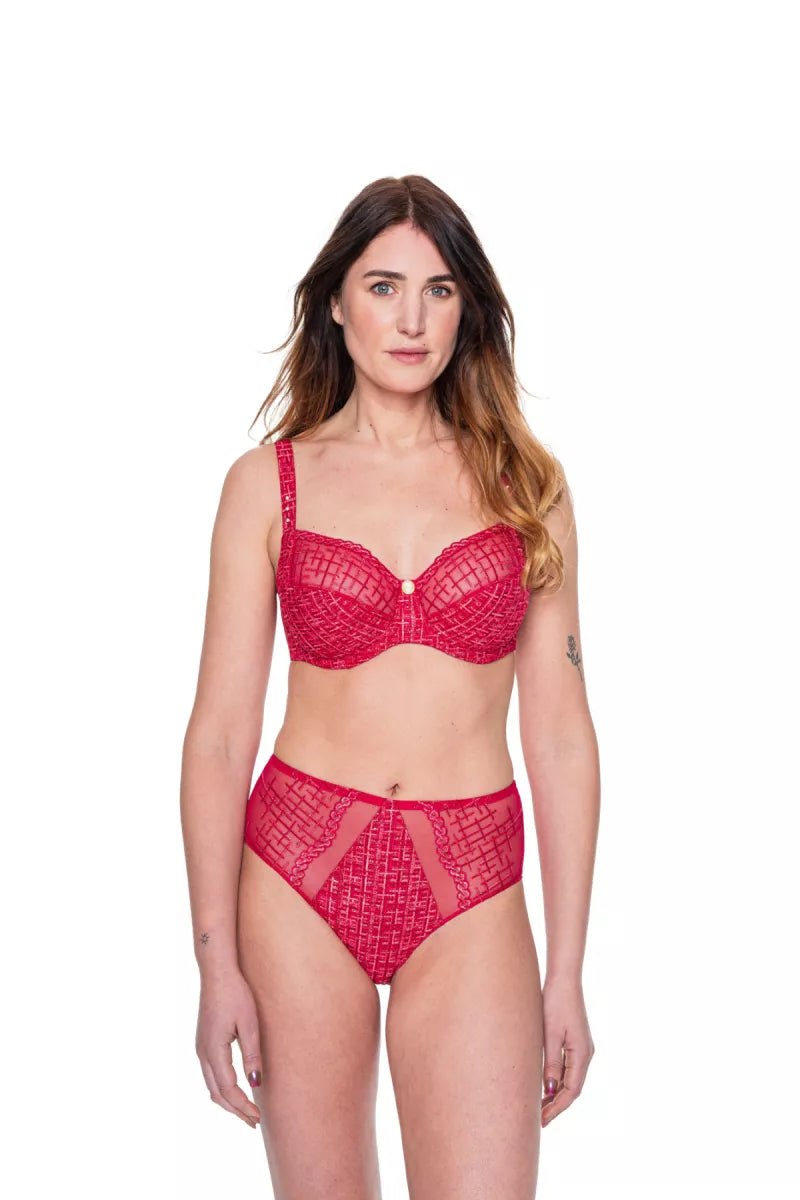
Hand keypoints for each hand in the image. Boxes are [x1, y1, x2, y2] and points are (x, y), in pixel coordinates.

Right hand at [195, 967, 262, 1128]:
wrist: (216, 972)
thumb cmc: (236, 994)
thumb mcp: (249, 1023)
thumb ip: (252, 1054)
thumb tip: (255, 1084)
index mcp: (213, 1050)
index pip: (228, 1089)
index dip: (243, 1106)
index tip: (258, 1117)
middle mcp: (202, 1053)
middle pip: (217, 1093)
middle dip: (235, 1110)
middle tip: (254, 1122)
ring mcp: (200, 1048)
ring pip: (211, 1086)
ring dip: (227, 1101)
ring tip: (246, 1112)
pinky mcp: (203, 1043)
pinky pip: (210, 1075)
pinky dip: (221, 1088)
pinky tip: (234, 1090)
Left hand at [540, 976, 593, 1127]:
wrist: (563, 979)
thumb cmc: (555, 1003)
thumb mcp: (550, 1035)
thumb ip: (552, 1063)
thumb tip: (550, 1090)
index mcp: (582, 1054)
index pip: (572, 1091)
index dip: (558, 1108)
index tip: (543, 1120)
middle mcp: (586, 1053)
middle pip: (573, 1088)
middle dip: (557, 1105)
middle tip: (538, 1119)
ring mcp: (582, 1047)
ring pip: (571, 1079)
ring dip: (557, 1094)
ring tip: (539, 1106)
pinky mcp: (576, 1041)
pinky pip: (569, 1067)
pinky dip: (559, 1079)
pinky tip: (546, 1084)